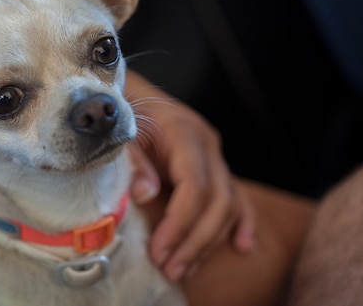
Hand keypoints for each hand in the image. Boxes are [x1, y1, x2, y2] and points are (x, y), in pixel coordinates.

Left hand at [125, 70, 255, 281]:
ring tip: (183, 269)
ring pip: (228, 204)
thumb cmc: (122, 111)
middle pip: (217, 201)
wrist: (128, 93)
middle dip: (195, 241)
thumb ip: (133, 159)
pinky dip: (242, 222)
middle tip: (169, 268)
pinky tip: (243, 246)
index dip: (181, 222)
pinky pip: (236, 196)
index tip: (160, 250)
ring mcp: (214, 156)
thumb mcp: (119, 131)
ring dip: (208, 242)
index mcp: (184, 132)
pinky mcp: (213, 166)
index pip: (195, 185)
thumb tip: (147, 194)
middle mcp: (207, 144)